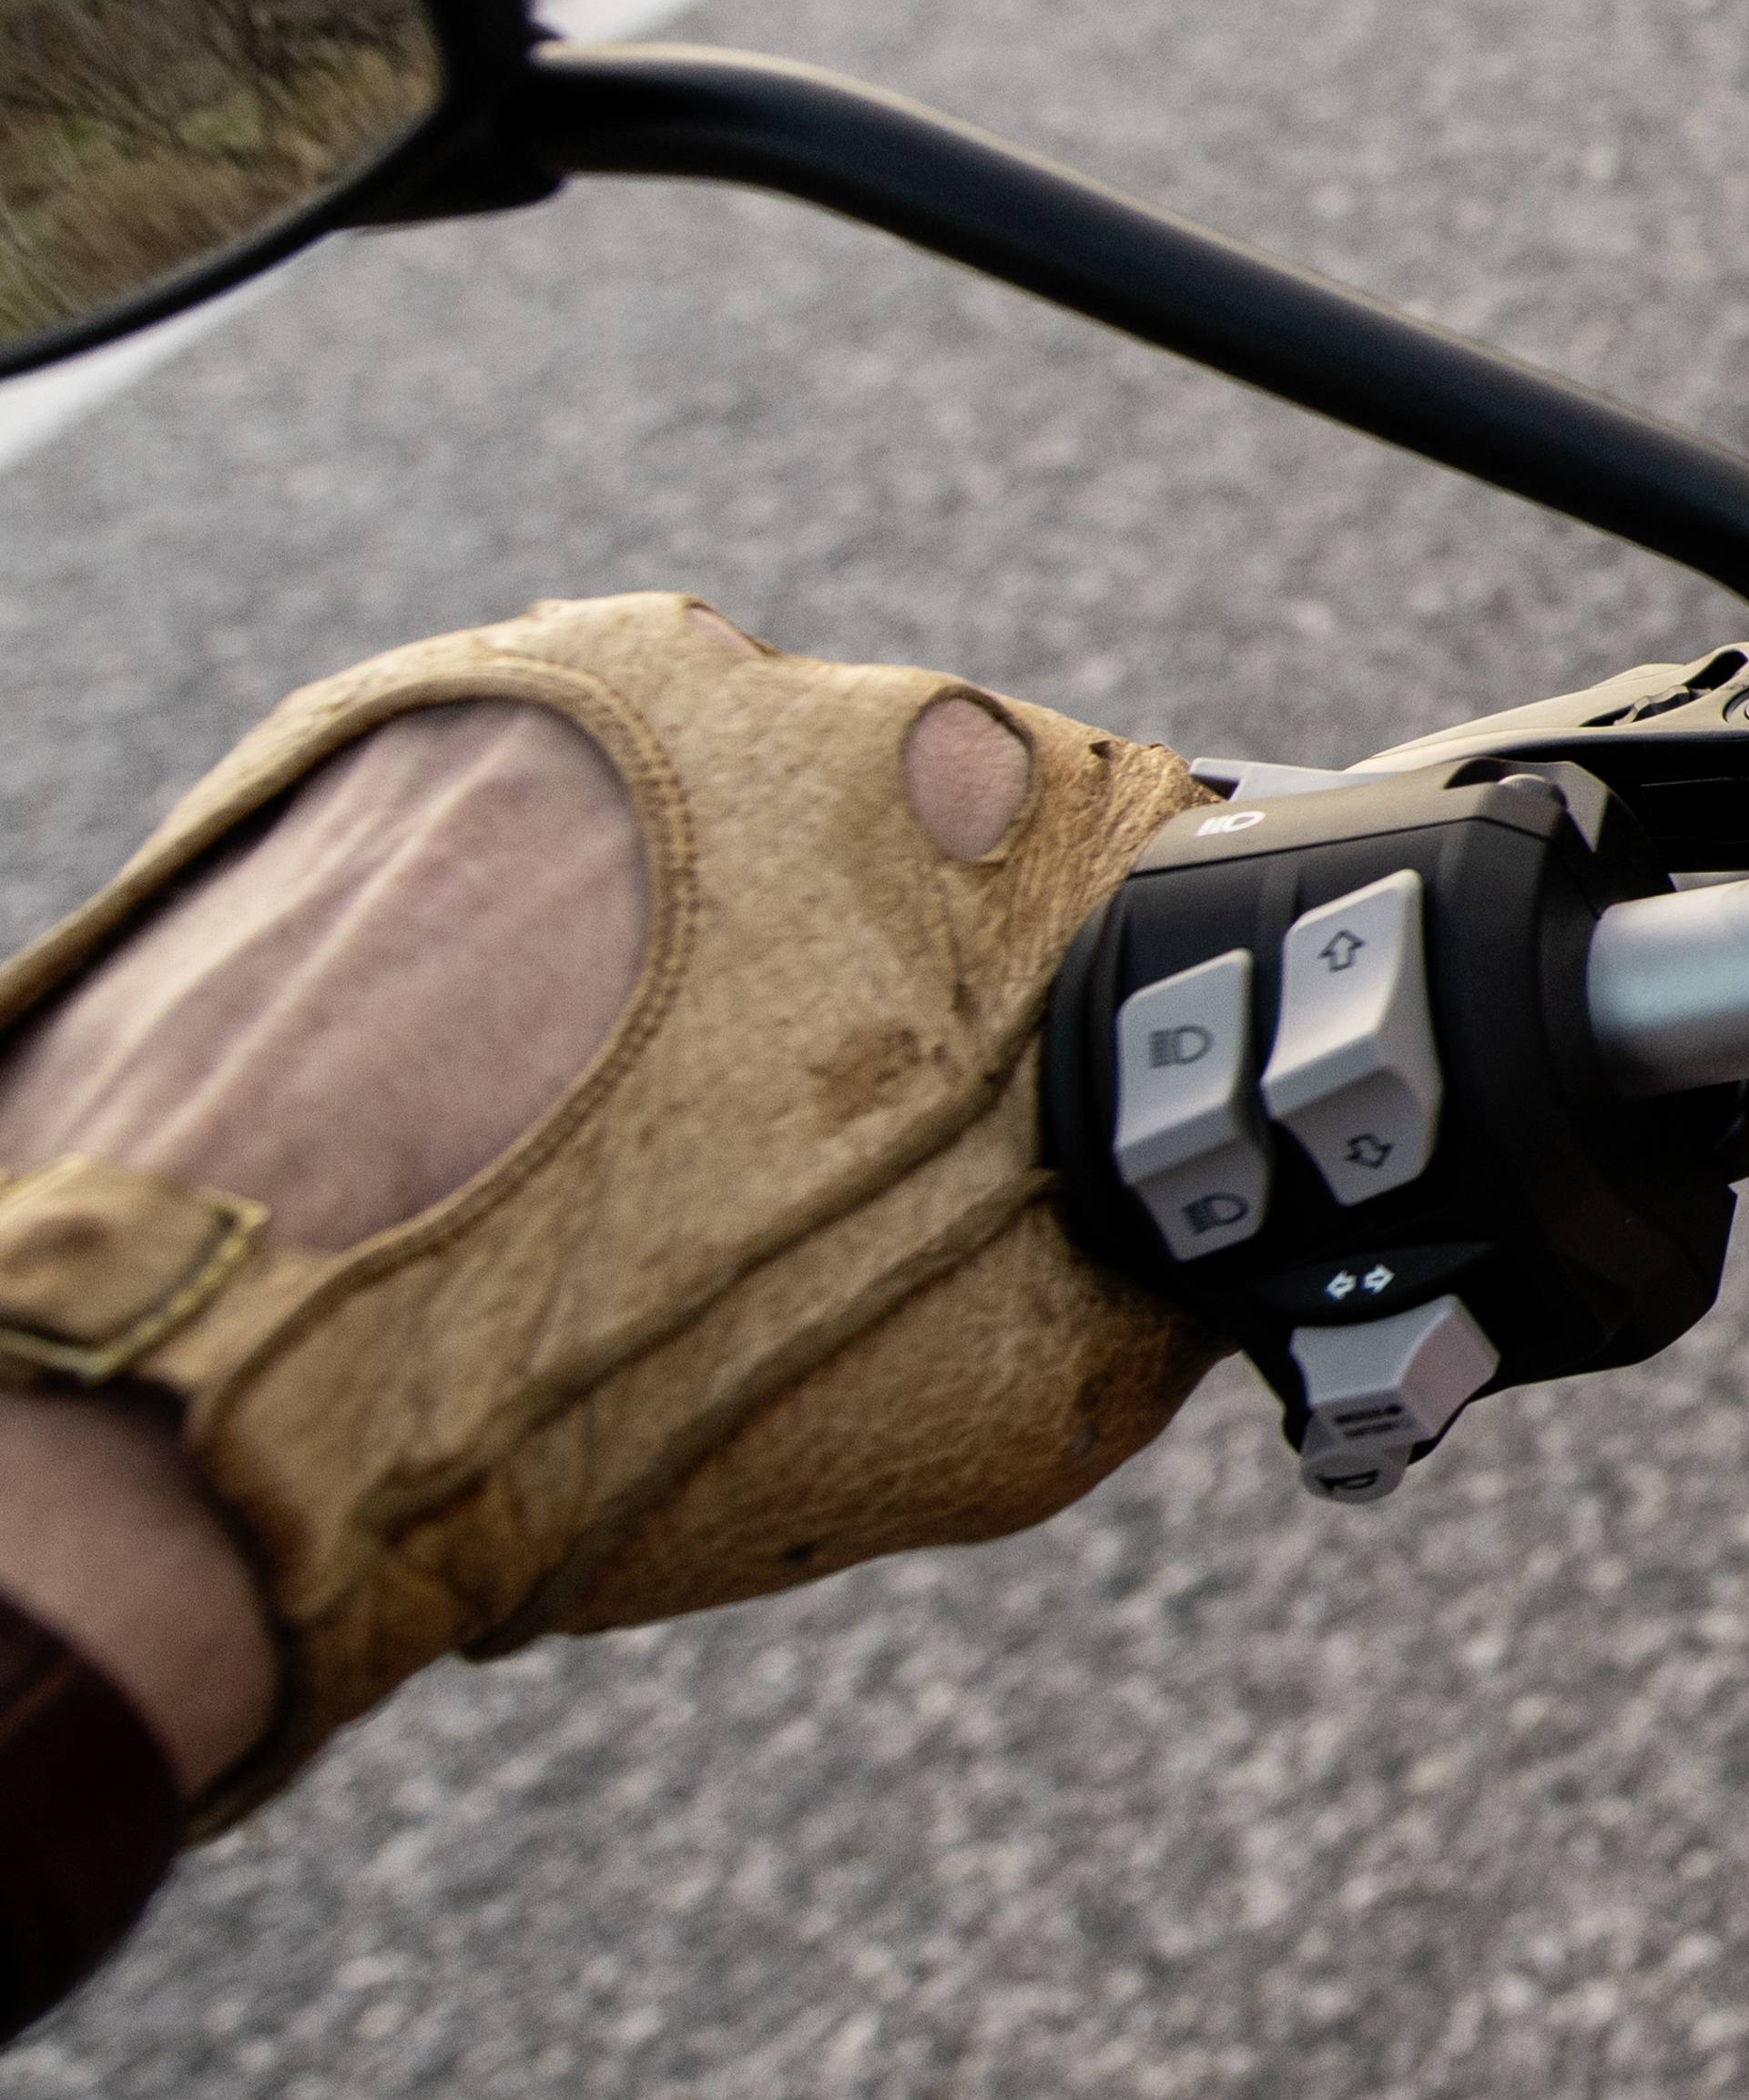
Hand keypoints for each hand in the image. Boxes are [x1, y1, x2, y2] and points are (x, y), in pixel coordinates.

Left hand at [0, 598, 1207, 1827]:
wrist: (200, 1405)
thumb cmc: (583, 1395)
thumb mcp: (1003, 1391)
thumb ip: (1160, 1256)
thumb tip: (1197, 1236)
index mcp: (998, 812)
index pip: (1134, 865)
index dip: (1083, 1016)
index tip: (1028, 1112)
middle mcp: (799, 700)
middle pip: (908, 821)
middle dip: (880, 968)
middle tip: (796, 1150)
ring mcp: (572, 694)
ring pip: (709, 811)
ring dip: (696, 939)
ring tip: (613, 1133)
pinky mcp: (391, 724)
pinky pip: (527, 805)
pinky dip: (526, 922)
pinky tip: (483, 1078)